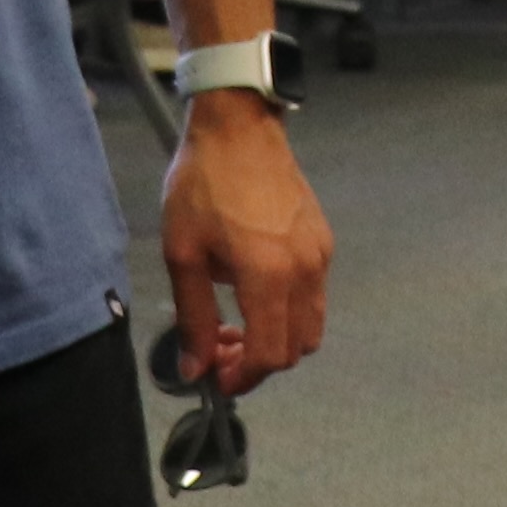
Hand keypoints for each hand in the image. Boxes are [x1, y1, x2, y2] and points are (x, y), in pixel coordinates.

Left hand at [160, 93, 330, 387]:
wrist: (238, 127)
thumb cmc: (203, 184)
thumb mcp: (183, 253)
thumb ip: (192, 317)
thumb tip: (195, 368)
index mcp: (269, 276)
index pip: (270, 356)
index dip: (243, 379)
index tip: (216, 379)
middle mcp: (305, 271)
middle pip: (296, 349)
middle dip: (258, 363)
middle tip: (220, 351)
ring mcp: (320, 255)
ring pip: (311, 327)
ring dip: (277, 339)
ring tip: (237, 324)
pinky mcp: (323, 240)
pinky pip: (315, 296)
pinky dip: (289, 312)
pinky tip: (254, 291)